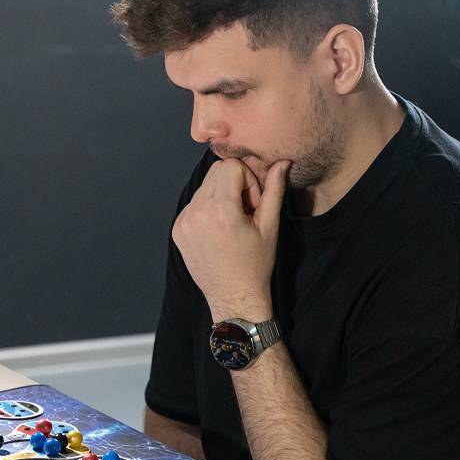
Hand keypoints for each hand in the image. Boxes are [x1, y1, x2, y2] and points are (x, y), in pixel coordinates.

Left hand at [172, 158, 289, 321]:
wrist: (234, 297)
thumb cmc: (256, 264)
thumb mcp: (269, 226)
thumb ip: (273, 190)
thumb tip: (282, 163)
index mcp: (221, 210)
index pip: (231, 166)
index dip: (248, 180)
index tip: (253, 204)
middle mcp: (197, 212)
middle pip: (216, 171)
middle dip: (234, 184)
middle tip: (245, 211)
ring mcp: (184, 222)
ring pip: (205, 186)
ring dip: (221, 196)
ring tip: (232, 223)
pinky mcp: (178, 230)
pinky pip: (194, 203)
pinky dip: (208, 209)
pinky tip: (219, 231)